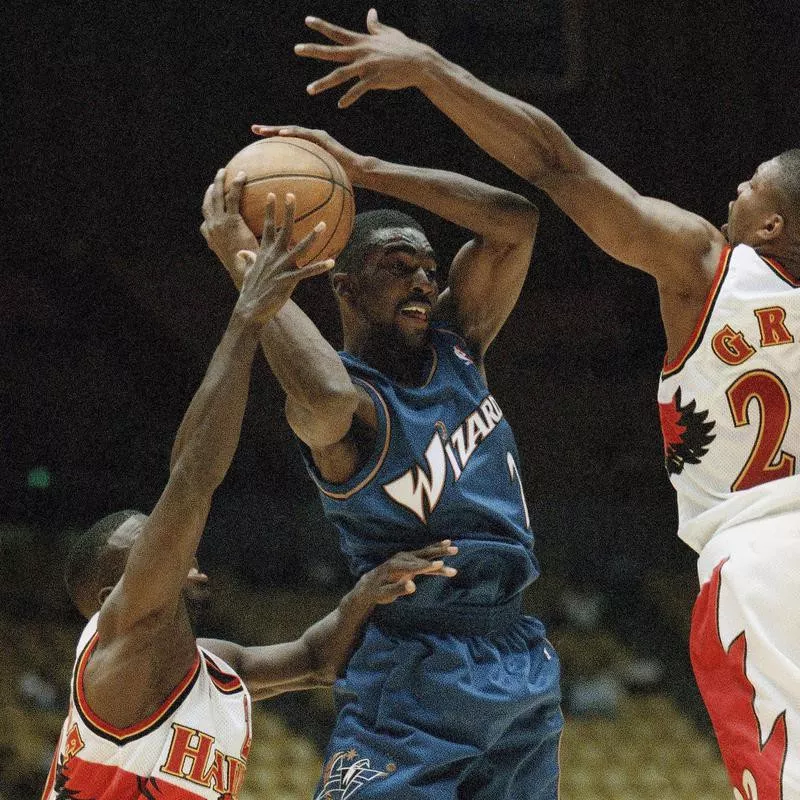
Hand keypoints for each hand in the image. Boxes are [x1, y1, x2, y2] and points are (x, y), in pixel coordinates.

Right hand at [201, 168, 258, 287]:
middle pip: (207, 205)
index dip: (207, 212)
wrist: (245, 274)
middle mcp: (212, 231)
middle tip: (216, 180)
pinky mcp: (230, 221)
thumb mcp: (244, 261)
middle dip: (210, 191)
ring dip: (218, 182)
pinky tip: (243, 175)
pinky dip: (235, 184)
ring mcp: (219, 224)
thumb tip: (265, 248)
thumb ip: (249, 253)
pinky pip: (232, 197)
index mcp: (213, 241)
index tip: (211, 204)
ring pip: (215, 197)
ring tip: (224, 171)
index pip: (205, 224)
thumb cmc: (247, 272)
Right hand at [234, 193, 333, 324]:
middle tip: (291, 194)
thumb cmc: (251, 289)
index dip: (270, 210)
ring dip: (313, 236)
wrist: (251, 308)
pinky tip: (332, 262)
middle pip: (284, 229)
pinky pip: (307, 272)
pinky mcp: (288, 280)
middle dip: (288, 212)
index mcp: (265, 252)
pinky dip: (320, 267)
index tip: (272, 194)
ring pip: (300, 248)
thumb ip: (248, 259)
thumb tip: (241, 253)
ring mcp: (282, 267)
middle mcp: (274, 256)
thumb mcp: (248, 270)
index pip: (268, 226)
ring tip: (323, 224)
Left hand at [250, 124, 365, 185]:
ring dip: (275, 129)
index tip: (256, 144)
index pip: (287, 144)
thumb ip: (308, 185)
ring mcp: (316, 137)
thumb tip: (294, 199)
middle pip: (286, 134)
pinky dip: (291, 133)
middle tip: (254, 129)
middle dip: (269, 131)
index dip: (272, 142)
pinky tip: (280, 135)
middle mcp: (310, 140)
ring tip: (261, 130)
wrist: (358, 172)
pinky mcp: (322, 137)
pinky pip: (304, 135)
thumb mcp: (320, 184)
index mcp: (308, 150)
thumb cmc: (341, 181)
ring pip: (291, 131)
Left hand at [294, 9, 433, 107]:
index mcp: (362, 41)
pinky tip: (340, 104)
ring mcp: (367, 66)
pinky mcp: (375, 79)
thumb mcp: (388, 33)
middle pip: (332, 51)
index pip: (338, 33)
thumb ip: (375, 26)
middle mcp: (361, 52)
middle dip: (313, 50)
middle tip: (296, 48)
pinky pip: (358, 90)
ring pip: (340, 74)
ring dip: (324, 83)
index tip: (307, 20)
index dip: (322, 26)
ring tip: (309, 89)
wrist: (419, 62)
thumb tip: (370, 13)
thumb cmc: (404, 48)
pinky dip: (349, 98)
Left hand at [354, 540, 457, 605]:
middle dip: (439, 554)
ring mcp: (406, 556)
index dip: (428, 566)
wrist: (369, 584)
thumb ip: (398, 589)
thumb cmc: (378, 592)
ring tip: (454, 547)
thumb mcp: (385, 594)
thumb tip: (413, 586)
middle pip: (423, 556)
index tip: (440, 565)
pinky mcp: (410, 558)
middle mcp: (401, 558)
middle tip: (454, 551)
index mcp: (395, 566)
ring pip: (426, 552)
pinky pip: (425, 552)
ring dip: (440, 549)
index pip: (415, 567)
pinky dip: (436, 548)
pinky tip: (446, 542)